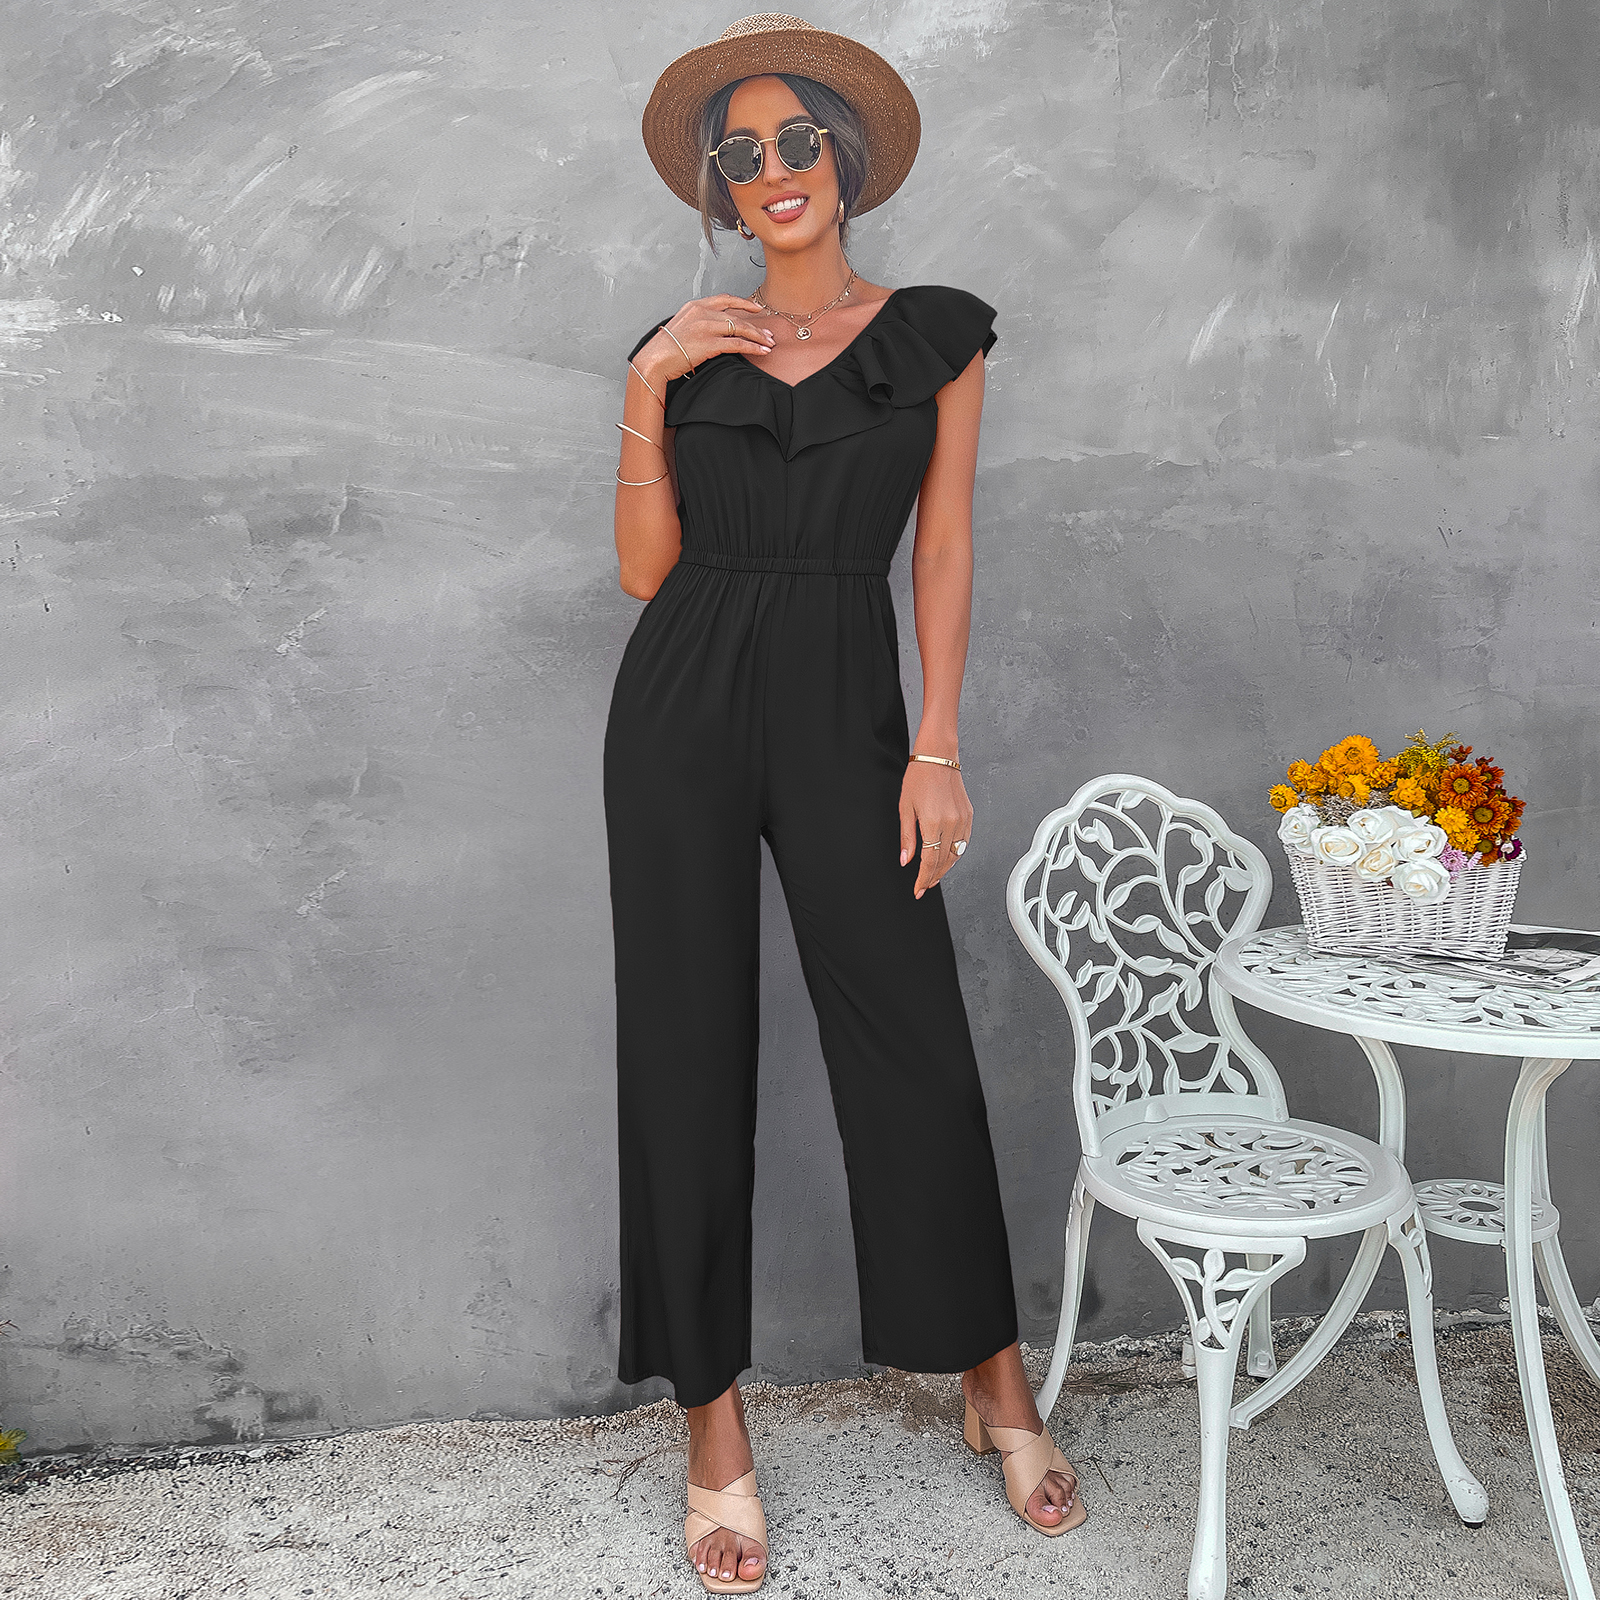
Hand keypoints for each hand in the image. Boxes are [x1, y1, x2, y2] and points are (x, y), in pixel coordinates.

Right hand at [641, 295, 775, 382]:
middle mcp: (702, 313)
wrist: (655, 359)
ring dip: (757, 336)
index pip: (725, 299)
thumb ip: (698, 322)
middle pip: (737, 316)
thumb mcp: (682, 326)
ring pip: (740, 328)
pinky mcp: (709, 343)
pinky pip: (737, 344)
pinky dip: (752, 347)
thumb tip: (714, 328)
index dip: (743, 303)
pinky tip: (762, 351)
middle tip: (769, 333)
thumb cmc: (666, 348)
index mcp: (695, 306)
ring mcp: (706, 327)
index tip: (756, 309)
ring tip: (769, 343)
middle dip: (756, 325)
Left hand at [898, 760, 973, 898]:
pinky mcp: (968, 815)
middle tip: (924, 885)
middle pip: (944, 861)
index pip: (930, 862)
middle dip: (933, 877)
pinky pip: (964, 842)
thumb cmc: (919, 777)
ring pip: (956, 854)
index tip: (918, 889)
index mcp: (933, 823)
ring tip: (934, 875)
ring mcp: (962, 820)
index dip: (923, 879)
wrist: (938, 757)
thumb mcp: (905, 808)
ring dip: (945, 868)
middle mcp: (951, 823)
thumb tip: (906, 860)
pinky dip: (956, 853)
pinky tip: (947, 857)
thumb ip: (907, 838)